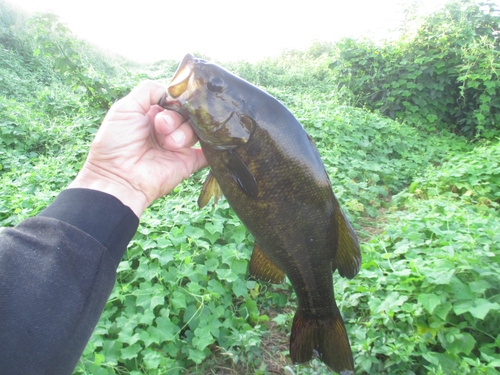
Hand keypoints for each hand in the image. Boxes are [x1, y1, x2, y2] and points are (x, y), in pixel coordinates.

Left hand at [68, 81, 207, 216]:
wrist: (118, 178)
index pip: (175, 100)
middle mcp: (167, 130)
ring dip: (183, 133)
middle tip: (161, 127)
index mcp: (153, 115)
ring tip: (168, 144)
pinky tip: (208, 143)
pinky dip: (211, 147)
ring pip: (196, 130)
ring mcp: (178, 146)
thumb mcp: (125, 107)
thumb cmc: (115, 143)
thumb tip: (172, 91)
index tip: (167, 105)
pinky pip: (208, 152)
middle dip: (175, 118)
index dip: (175, 100)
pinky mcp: (188, 163)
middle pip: (187, 113)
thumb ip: (148, 90)